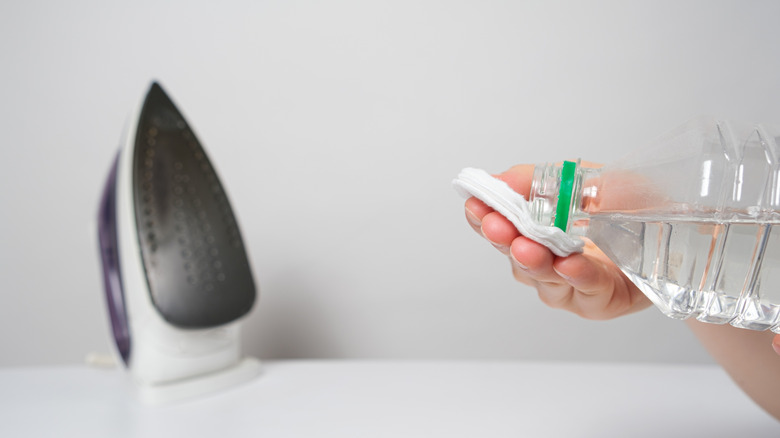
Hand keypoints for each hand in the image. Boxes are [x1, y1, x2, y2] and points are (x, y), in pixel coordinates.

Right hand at [463, 164, 651, 319]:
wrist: (690, 235)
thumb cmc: (637, 206)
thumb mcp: (592, 179)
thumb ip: (546, 180)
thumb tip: (502, 178)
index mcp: (538, 225)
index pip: (499, 223)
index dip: (482, 215)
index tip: (474, 203)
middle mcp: (546, 257)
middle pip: (513, 252)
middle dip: (502, 238)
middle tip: (495, 225)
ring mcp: (569, 283)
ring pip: (542, 277)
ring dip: (535, 260)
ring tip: (529, 246)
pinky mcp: (597, 301)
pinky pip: (584, 290)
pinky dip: (576, 276)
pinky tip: (569, 265)